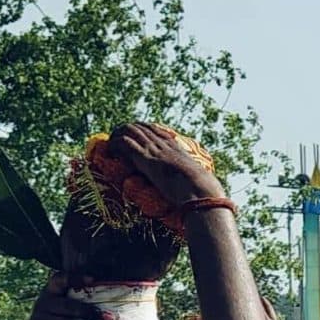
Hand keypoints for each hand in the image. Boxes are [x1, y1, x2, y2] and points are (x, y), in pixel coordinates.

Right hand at [18, 273, 117, 319]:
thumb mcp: (58, 311)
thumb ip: (75, 305)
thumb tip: (112, 314)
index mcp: (50, 293)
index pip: (60, 279)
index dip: (75, 277)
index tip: (93, 279)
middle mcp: (44, 304)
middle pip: (69, 306)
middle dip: (91, 312)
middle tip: (111, 319)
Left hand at [102, 120, 224, 213]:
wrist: (200, 189)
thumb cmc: (204, 191)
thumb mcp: (201, 182)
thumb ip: (200, 182)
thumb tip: (209, 192)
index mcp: (176, 147)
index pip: (157, 131)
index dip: (144, 130)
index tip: (137, 132)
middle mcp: (164, 145)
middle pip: (141, 127)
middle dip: (127, 129)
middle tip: (117, 136)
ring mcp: (154, 150)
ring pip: (130, 130)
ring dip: (118, 134)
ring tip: (110, 141)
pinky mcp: (145, 159)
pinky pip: (125, 143)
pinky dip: (115, 144)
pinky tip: (110, 149)